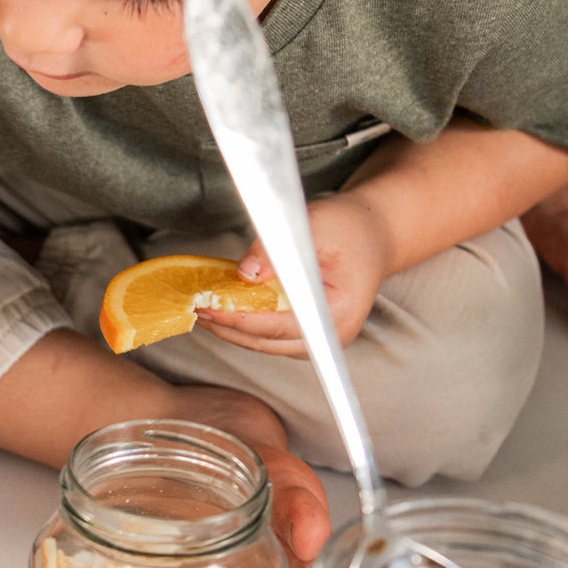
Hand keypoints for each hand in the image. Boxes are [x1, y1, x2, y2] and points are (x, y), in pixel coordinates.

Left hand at [196, 190, 395, 358]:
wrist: (375, 234)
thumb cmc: (351, 227)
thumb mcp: (316, 224)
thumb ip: (279, 248)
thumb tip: (244, 273)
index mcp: (338, 315)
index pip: (277, 325)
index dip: (239, 319)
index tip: (207, 309)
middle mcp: (328, 338)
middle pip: (265, 341)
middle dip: (226, 325)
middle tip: (193, 306)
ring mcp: (316, 341)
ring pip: (262, 343)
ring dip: (230, 327)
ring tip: (201, 307)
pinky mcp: (305, 336)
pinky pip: (267, 335)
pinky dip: (243, 322)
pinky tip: (221, 306)